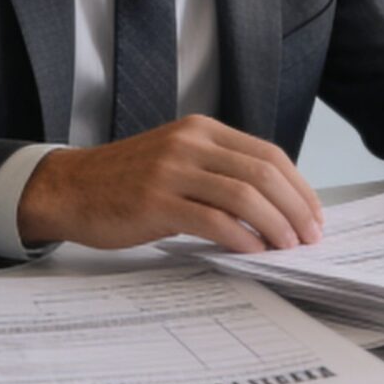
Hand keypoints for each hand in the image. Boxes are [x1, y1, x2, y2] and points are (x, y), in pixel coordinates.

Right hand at [15, 115, 324, 252]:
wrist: (69, 188)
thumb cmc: (125, 182)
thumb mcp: (176, 159)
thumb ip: (218, 171)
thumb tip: (273, 206)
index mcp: (201, 130)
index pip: (268, 154)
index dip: (299, 187)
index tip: (314, 215)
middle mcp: (190, 143)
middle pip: (263, 174)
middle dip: (296, 209)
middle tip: (310, 237)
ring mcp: (172, 171)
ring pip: (244, 196)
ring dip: (275, 226)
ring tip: (287, 248)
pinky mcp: (156, 201)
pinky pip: (213, 221)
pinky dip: (241, 239)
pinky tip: (252, 253)